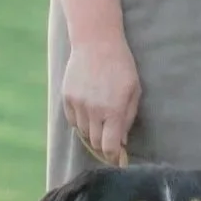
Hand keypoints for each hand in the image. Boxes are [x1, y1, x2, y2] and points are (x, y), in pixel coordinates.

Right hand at [63, 33, 141, 165]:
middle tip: (110, 142)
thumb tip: (121, 141)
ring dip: (92, 133)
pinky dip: (80, 122)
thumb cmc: (121, 66)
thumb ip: (128, 118)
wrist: (96, 42)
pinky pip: (72, 120)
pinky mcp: (67, 97)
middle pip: (95, 143)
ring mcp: (78, 104)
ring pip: (83, 133)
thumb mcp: (133, 90)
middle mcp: (94, 110)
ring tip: (100, 122)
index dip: (113, 157)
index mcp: (113, 110)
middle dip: (104, 146)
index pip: (109, 146)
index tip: (118, 159)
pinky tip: (88, 112)